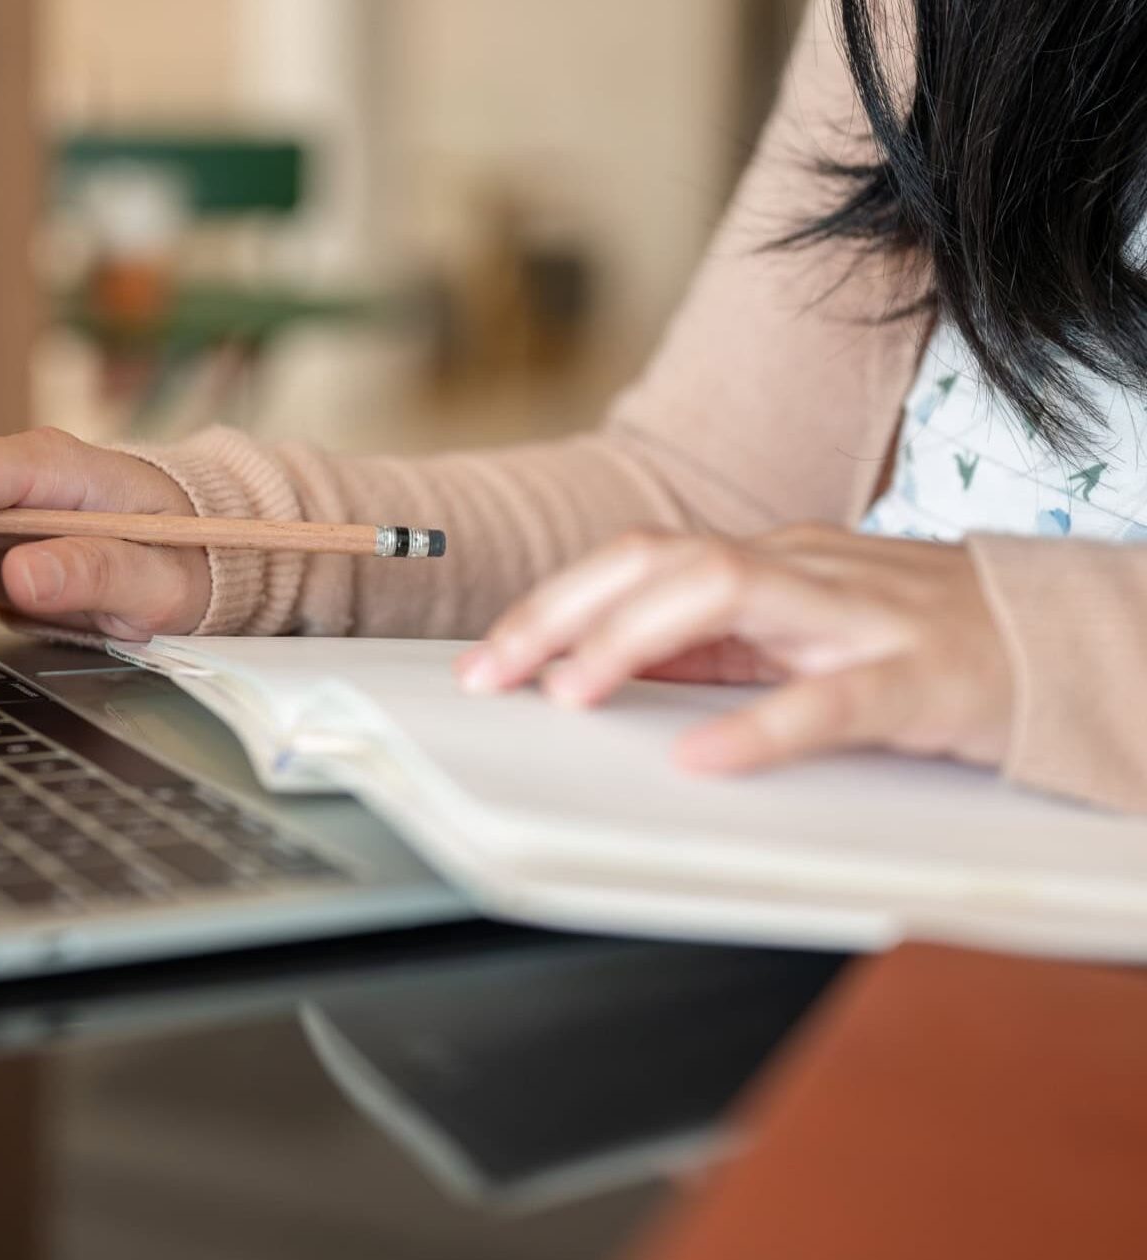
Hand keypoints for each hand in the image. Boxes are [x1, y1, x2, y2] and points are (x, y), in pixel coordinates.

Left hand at [456, 524, 1013, 773]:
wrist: (1060, 644)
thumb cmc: (918, 639)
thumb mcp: (794, 638)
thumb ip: (709, 647)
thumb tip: (604, 665)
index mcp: (765, 564)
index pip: (635, 560)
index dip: (551, 604)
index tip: (487, 661)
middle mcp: (800, 571)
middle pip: (659, 559)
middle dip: (562, 611)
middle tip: (496, 673)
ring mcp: (859, 615)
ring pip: (727, 592)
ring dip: (633, 639)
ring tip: (572, 693)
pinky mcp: (919, 677)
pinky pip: (831, 697)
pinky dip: (759, 725)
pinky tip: (703, 757)